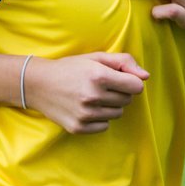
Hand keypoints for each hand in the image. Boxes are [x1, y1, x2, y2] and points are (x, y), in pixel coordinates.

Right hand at [22, 52, 148, 134]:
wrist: (38, 84)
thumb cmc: (70, 68)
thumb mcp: (96, 58)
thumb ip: (124, 62)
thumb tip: (146, 76)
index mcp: (99, 76)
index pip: (136, 86)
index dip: (131, 81)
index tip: (121, 79)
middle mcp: (93, 96)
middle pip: (127, 100)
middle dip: (120, 92)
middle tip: (102, 86)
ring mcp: (85, 114)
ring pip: (117, 114)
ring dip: (110, 105)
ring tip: (93, 96)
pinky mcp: (78, 128)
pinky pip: (104, 126)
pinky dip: (99, 118)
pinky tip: (86, 107)